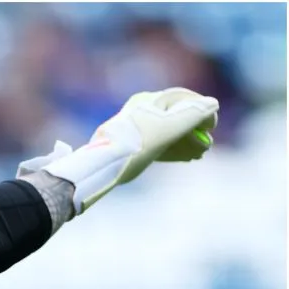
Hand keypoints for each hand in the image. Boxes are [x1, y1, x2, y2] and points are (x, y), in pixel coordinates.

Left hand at [28, 88, 219, 214]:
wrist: (101, 165)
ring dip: (185, 142)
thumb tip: (212, 103)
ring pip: (167, 131)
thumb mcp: (168, 129)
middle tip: (207, 145)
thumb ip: (192, 115)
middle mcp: (142, 110)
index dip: (201, 110)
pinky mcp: (131, 143)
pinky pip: (157, 142)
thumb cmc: (135, 144)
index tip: (212, 125)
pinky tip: (184, 158)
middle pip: (176, 116)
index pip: (183, 98)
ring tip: (198, 155)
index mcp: (149, 100)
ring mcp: (136, 127)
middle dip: (194, 131)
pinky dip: (171, 149)